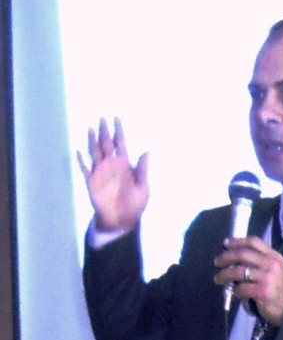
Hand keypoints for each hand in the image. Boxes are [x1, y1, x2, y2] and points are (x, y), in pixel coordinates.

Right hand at [77, 117, 149, 231]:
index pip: (121, 144)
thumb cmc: (134, 205)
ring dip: (93, 141)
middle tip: (102, 118)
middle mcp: (112, 166)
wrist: (121, 221)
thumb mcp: (143, 188)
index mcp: (125, 165)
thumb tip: (146, 152)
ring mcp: (101, 173)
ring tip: (90, 128)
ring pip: (95, 152)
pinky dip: (81, 160)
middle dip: (104, 131)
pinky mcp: (92, 182)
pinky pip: (85, 169)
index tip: (116, 118)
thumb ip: (142, 170)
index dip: (119, 131)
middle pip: (107, 144)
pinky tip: (78, 151)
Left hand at [213, 236, 282, 325]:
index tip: (225, 243)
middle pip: (243, 254)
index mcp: (274, 256)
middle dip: (227, 257)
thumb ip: (260, 262)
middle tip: (217, 262)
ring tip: (218, 278)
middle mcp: (271, 264)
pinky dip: (235, 290)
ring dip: (225, 274)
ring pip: (239, 271)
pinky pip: (242, 288)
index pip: (254, 242)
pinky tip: (234, 292)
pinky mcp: (262, 291)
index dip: (238, 241)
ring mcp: (267, 277)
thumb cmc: (281, 288)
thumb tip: (235, 260)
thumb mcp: (276, 269)